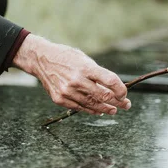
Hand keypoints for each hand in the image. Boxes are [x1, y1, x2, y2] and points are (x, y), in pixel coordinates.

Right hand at [13, 34, 131, 114]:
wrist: (41, 60)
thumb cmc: (66, 57)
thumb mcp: (84, 59)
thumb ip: (98, 74)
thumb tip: (114, 89)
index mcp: (85, 67)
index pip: (110, 80)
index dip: (121, 89)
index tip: (125, 94)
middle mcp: (76, 80)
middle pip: (103, 96)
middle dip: (118, 102)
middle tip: (125, 105)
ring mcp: (67, 91)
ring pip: (92, 105)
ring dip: (106, 109)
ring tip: (114, 110)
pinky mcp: (60, 99)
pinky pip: (80, 108)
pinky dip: (91, 110)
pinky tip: (99, 111)